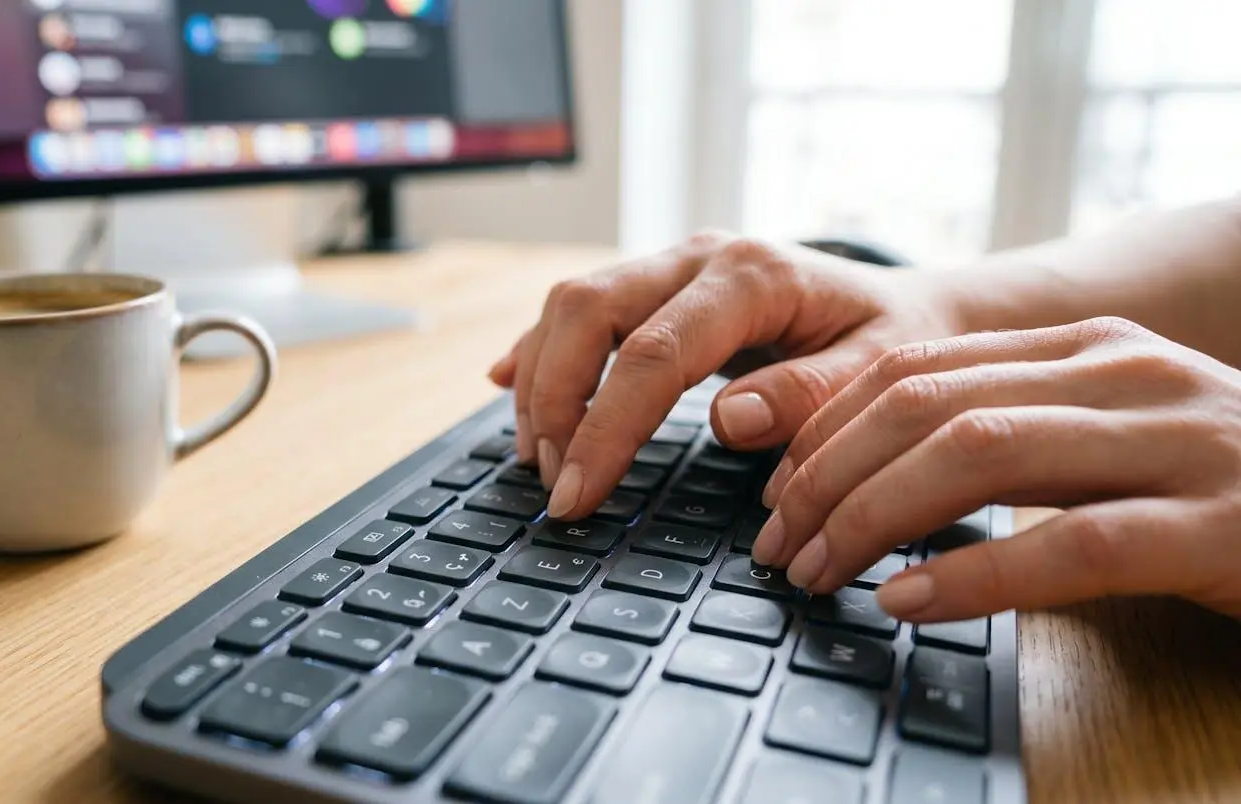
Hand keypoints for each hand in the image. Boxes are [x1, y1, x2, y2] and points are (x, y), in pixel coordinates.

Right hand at [489, 232, 963, 519]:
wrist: (913, 305)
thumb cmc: (899, 343)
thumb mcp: (881, 373)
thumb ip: (810, 396)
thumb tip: (728, 421)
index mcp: (754, 276)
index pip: (652, 353)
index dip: (605, 428)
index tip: (576, 495)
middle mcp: (701, 256)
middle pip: (587, 310)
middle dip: (554, 401)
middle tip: (553, 483)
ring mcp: (674, 263)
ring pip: (571, 304)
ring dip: (541, 381)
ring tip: (539, 458)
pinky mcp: (658, 282)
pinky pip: (580, 307)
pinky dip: (541, 348)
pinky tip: (510, 386)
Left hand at [757, 316, 1240, 620]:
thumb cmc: (1214, 489)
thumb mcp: (1102, 440)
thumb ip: (1004, 432)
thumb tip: (863, 474)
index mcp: (1087, 347)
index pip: (916, 369)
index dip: (828, 432)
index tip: (778, 493)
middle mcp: (1126, 374)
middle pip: (928, 407)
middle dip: (829, 478)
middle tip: (778, 544)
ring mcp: (1178, 442)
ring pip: (981, 455)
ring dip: (874, 520)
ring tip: (819, 572)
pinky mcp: (1218, 524)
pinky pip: (1068, 545)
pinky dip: (972, 574)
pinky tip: (909, 604)